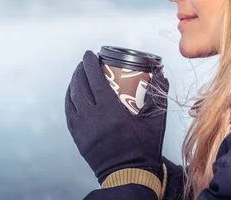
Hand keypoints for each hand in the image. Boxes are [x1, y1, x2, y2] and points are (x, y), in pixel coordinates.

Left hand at [65, 50, 169, 184]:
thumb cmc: (143, 149)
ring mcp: (82, 129)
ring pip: (72, 99)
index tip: (90, 54)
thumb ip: (158, 95)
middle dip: (80, 70)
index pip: (94, 80)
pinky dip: (70, 100)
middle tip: (85, 62)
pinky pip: (69, 114)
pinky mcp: (78, 138)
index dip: (89, 64)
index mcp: (110, 112)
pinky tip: (74, 94)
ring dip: (74, 83)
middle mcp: (92, 118)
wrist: (128, 175)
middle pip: (80, 86)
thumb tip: (161, 75)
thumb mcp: (155, 121)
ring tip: (79, 75)